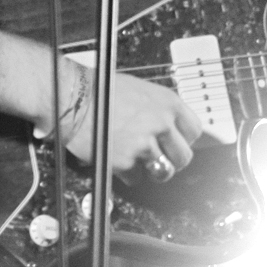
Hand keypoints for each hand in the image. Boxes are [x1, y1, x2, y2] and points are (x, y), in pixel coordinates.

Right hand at [64, 69, 203, 179]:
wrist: (73, 98)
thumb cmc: (99, 89)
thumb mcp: (140, 90)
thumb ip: (158, 109)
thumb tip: (168, 126)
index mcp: (167, 102)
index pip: (194, 131)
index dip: (183, 140)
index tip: (176, 143)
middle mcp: (160, 123)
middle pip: (184, 156)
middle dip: (172, 160)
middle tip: (159, 157)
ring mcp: (145, 144)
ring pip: (164, 171)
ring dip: (153, 170)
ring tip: (140, 161)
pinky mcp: (126, 161)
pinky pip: (136, 177)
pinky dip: (127, 173)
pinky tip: (117, 159)